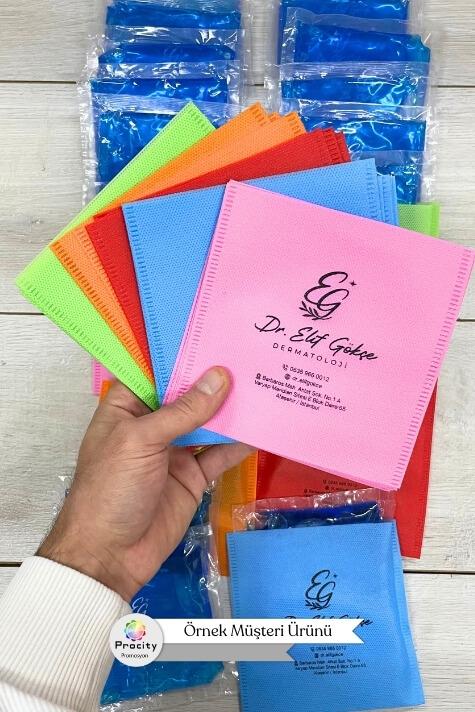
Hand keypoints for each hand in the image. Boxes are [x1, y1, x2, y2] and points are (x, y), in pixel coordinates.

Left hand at [38, 368, 252, 600]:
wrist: (110, 557)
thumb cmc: (111, 489)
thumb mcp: (142, 441)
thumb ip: (183, 411)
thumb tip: (220, 377)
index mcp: (128, 406)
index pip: (157, 370)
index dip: (184, 352)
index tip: (216, 332)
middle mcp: (152, 423)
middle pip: (188, 395)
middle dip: (215, 378)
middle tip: (251, 353)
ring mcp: (175, 450)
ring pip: (208, 422)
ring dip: (232, 408)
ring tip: (264, 382)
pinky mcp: (194, 476)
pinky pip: (220, 454)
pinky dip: (240, 443)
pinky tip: (263, 426)